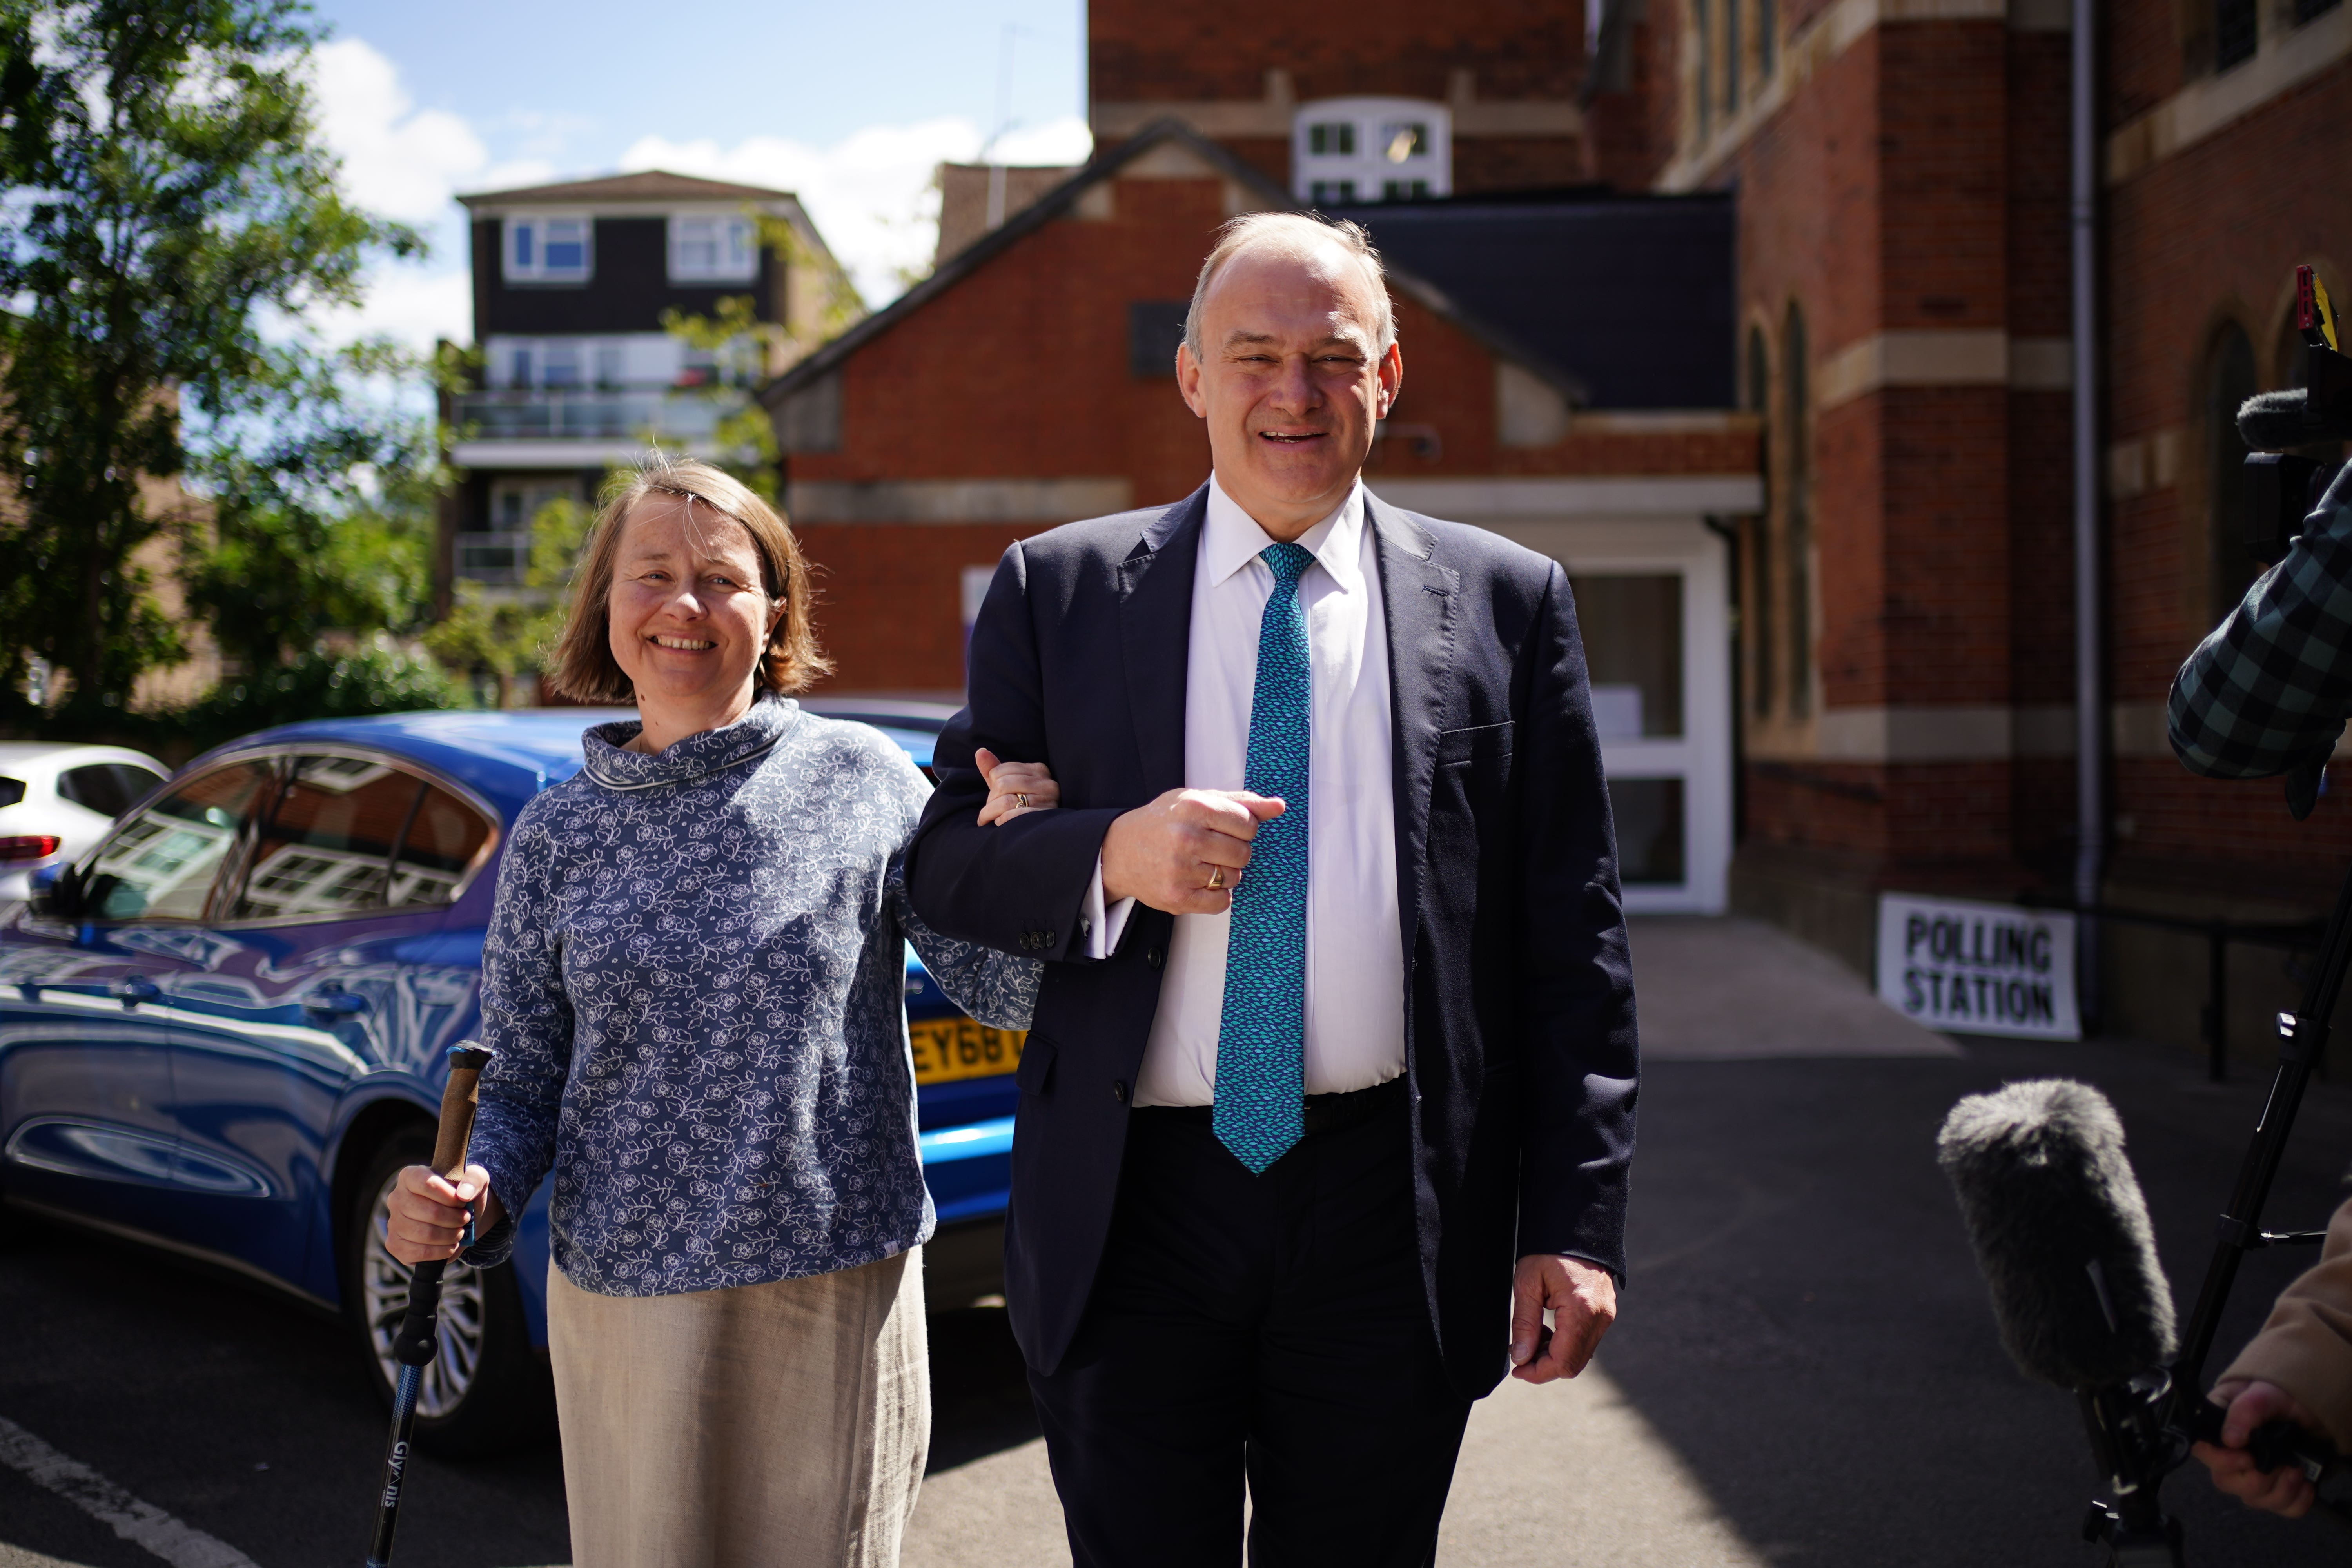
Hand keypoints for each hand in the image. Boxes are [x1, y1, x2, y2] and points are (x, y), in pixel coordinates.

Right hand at [384, 1162, 500, 1266]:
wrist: (460, 1219)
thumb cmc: (464, 1195)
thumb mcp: (476, 1180)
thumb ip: (475, 1179)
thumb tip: (465, 1194)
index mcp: (410, 1176)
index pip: (427, 1184)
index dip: (450, 1196)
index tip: (463, 1201)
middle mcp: (396, 1198)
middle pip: (430, 1212)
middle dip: (455, 1218)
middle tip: (465, 1219)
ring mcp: (393, 1223)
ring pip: (425, 1234)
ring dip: (451, 1235)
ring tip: (459, 1231)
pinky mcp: (395, 1245)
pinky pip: (419, 1253)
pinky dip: (441, 1252)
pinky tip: (450, 1245)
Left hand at [975, 748, 1059, 825]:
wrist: (1044, 830)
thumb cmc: (1024, 803)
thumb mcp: (1009, 784)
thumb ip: (994, 768)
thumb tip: (980, 752)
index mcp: (1038, 770)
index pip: (1001, 770)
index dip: (992, 784)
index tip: (993, 796)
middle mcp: (1046, 783)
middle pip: (1002, 784)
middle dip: (990, 799)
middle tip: (989, 810)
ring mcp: (1046, 801)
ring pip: (1005, 801)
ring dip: (990, 812)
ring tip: (989, 818)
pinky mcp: (1042, 818)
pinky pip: (1012, 816)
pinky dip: (1001, 821)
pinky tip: (1001, 823)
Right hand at [1099, 788, 1285, 912]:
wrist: (1118, 851)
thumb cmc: (1162, 823)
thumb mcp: (1197, 800)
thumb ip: (1240, 802)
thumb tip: (1279, 806)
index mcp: (1195, 807)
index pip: (1249, 824)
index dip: (1242, 829)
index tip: (1224, 829)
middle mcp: (1188, 837)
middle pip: (1244, 853)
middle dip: (1233, 851)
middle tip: (1210, 847)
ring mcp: (1181, 869)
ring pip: (1234, 878)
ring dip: (1224, 874)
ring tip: (1200, 864)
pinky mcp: (1177, 897)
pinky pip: (1222, 902)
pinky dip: (1215, 895)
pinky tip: (1198, 882)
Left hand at [1509, 1254, 1616, 1383]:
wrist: (1576, 1228)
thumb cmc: (1549, 1251)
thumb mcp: (1527, 1283)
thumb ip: (1524, 1323)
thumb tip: (1520, 1357)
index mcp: (1581, 1310)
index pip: (1563, 1362)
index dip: (1537, 1373)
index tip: (1517, 1369)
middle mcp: (1600, 1317)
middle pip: (1573, 1364)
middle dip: (1544, 1366)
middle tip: (1520, 1353)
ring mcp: (1606, 1316)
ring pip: (1580, 1356)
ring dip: (1553, 1355)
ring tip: (1532, 1335)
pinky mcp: (1605, 1313)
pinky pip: (1586, 1341)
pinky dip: (1565, 1344)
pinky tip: (1547, 1328)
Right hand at [2194, 1378, 2323, 1516]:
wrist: (2305, 1409)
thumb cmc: (2278, 1396)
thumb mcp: (2263, 1393)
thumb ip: (2246, 1410)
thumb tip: (2229, 1439)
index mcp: (2217, 1428)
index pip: (2202, 1451)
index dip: (2221, 1461)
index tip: (2248, 1458)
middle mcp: (2229, 1457)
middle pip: (2227, 1483)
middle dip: (2258, 1479)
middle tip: (2282, 1462)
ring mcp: (2252, 1476)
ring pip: (2255, 1500)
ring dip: (2281, 1489)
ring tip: (2297, 1468)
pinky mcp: (2276, 1489)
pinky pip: (2282, 1509)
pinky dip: (2297, 1501)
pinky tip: (2305, 1484)